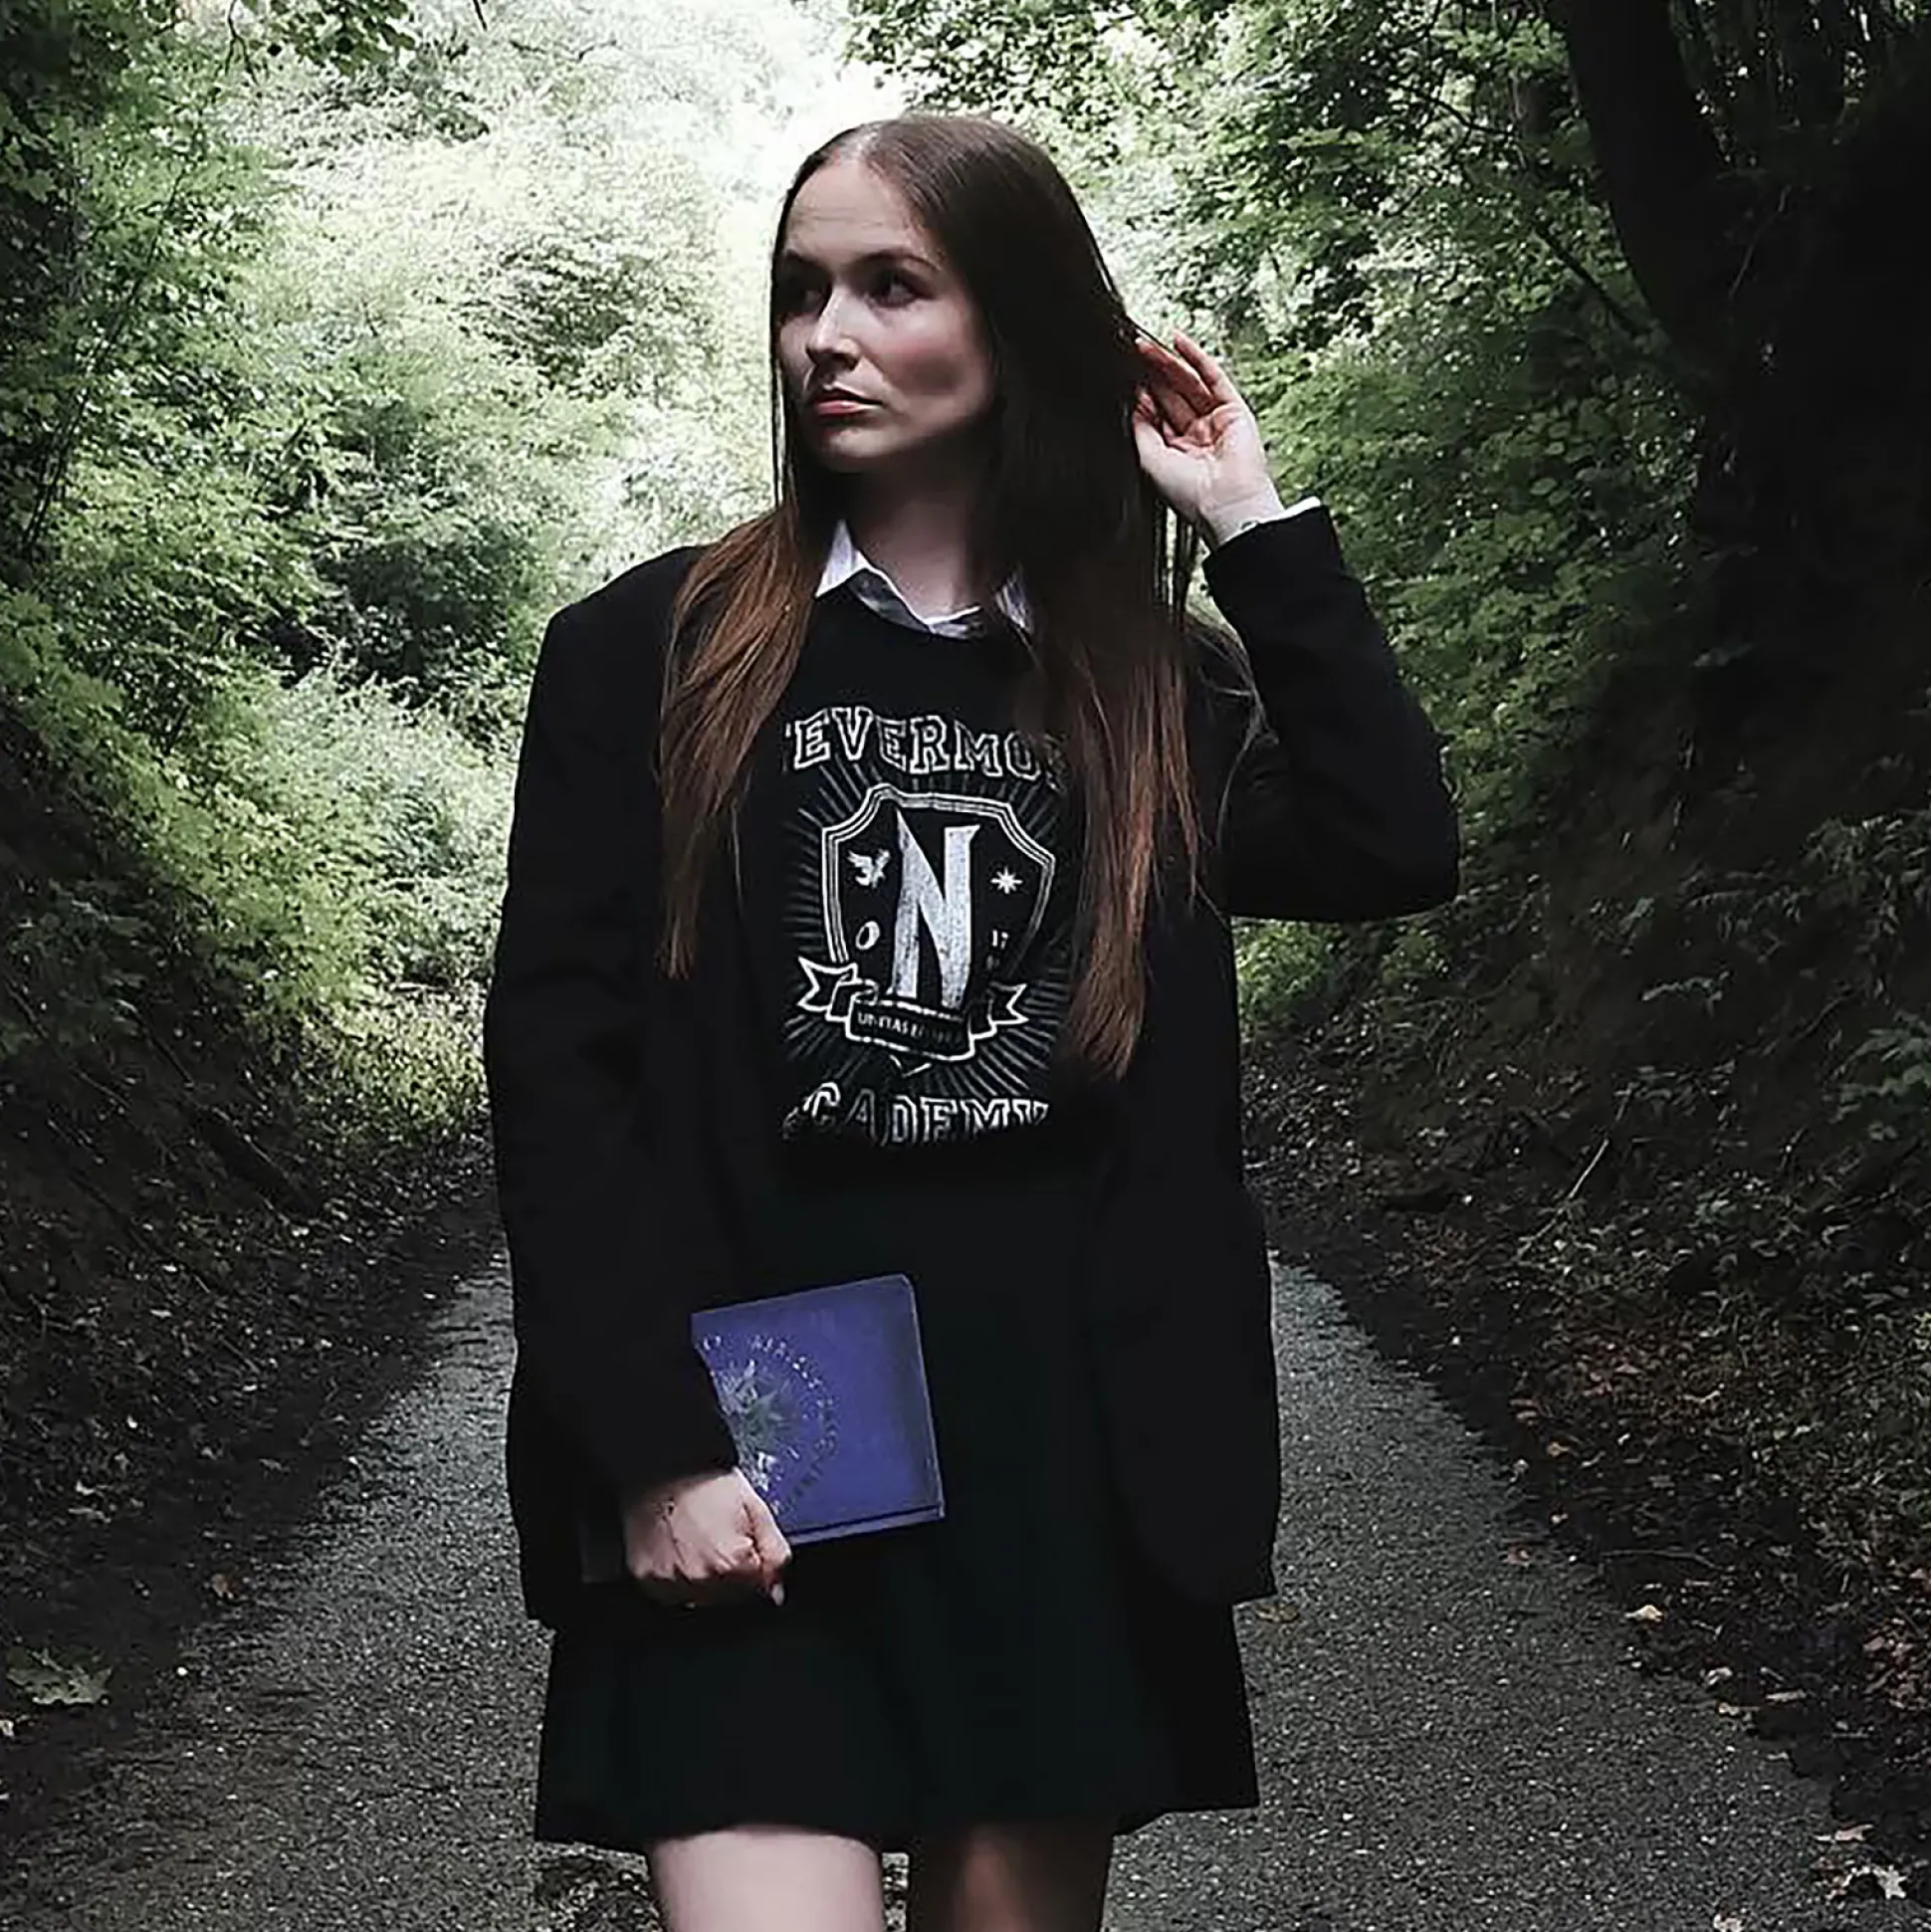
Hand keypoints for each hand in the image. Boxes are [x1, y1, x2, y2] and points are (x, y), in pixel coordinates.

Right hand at [621, 1468, 791, 1608]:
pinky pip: (673, 1593)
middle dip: (734, 1573)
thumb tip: (776, 1591)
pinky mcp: (648, 1580)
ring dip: (707, 1578)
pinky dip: (680, 1577)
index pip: (759, 1588)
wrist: (661, 1468)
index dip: (756, 1563)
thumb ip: (775, 1553)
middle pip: (731, 1596)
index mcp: (730, 1563)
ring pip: (703, 1598)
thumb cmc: (705, 1483)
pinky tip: (681, 1549)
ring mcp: (670, 1582)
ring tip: (699, 1541)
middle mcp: (699, 1579)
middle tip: (720, 1536)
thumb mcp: (755, 1509)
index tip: (744, 1542)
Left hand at [1131, 331, 1286, 542]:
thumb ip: (1141, 429)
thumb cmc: (1190, 495)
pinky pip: (1213, 378)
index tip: (1128, 379)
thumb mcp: (1150, 460)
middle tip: (1135, 355)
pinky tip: (1179, 343)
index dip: (1143, 395)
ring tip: (1147, 347)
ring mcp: (1216, 422)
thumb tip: (1136, 404)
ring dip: (1168, 363)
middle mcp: (1197, 436)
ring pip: (1189, 384)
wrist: (1224, 502)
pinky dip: (1196, 358)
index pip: (1158, 414)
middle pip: (1172, 395)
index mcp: (1178, 453)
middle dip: (1153, 374)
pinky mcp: (1235, 410)